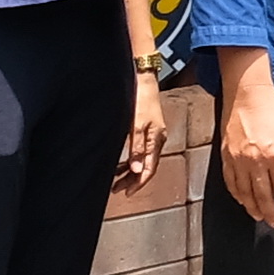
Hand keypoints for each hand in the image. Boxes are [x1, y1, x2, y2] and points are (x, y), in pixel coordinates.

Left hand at [111, 70, 166, 199]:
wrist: (144, 81)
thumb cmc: (141, 100)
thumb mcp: (136, 125)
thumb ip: (136, 148)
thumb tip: (136, 169)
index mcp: (157, 141)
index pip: (149, 169)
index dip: (138, 183)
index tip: (127, 193)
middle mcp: (157, 140)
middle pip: (146, 167)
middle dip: (132, 180)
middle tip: (117, 190)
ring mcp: (154, 135)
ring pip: (143, 160)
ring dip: (130, 171)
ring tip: (116, 180)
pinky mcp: (148, 130)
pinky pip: (140, 152)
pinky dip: (131, 160)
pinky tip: (121, 164)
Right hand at [216, 85, 273, 231]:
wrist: (247, 94)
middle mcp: (255, 161)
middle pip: (262, 195)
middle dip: (270, 211)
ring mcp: (238, 160)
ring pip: (244, 192)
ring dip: (252, 207)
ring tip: (259, 216)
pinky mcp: (225, 156)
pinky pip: (230, 182)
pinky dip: (237, 194)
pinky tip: (242, 200)